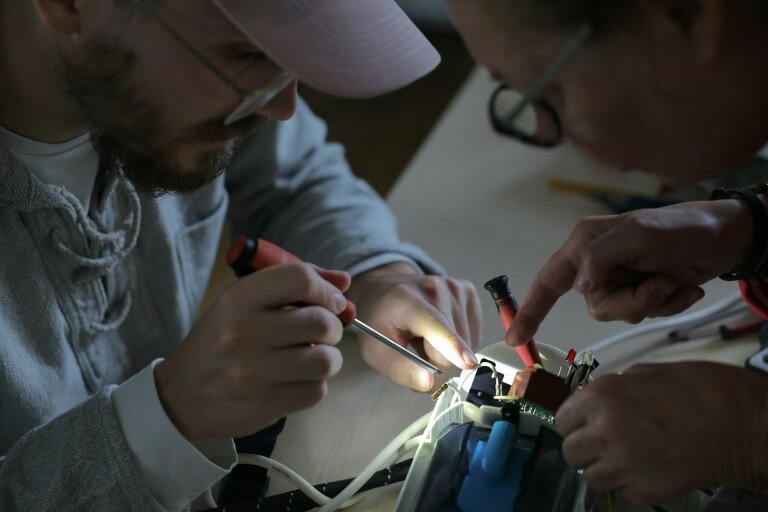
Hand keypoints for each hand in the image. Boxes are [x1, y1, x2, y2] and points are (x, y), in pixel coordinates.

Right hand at [155, 263, 350, 442]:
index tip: (332, 302)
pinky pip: (316, 391)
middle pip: (321, 322)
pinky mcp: (263, 405)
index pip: (299, 279)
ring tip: (313, 358)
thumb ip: (292, 286)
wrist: (181, 394)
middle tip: (323, 333)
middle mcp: (245, 332)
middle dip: (333, 327)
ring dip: (328, 358)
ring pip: (326, 360)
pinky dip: (315, 385)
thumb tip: (343, 281)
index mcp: (238, 299)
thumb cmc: (221, 340)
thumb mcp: (242, 302)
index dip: (327, 290)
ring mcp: (253, 372)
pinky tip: (298, 380)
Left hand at [346, 263, 481, 391]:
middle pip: (451, 346)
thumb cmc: (380, 322)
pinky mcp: (468, 292)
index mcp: (405, 300)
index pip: (434, 324)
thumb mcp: (376, 351)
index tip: (467, 363)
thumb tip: (429, 383)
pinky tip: (438, 332)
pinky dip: (457, 343)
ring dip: (447, 353)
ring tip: (424, 338)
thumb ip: (400, 369)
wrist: (384, 292)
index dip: (451, 345)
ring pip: (465, 344)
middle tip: (415, 355)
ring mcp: (454, 288)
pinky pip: (472, 335)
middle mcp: (434, 289)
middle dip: (437, 364)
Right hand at [506, 199, 751, 345]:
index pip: (548, 281)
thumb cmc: (680, 228)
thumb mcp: (637, 235)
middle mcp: (595, 265)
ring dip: (655, 300)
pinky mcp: (641, 293)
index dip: (528, 310)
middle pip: (596, 307)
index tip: (515, 338)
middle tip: (660, 282)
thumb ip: (600, 259)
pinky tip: (684, 285)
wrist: (726, 237)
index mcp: (584, 245)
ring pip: (622, 314)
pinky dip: (669, 304)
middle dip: (633, 301)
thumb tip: (580, 287)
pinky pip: (645, 314)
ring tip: (675, 278)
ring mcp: (619, 281)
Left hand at [556, 362, 767, 504]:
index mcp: (600, 398)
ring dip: (604, 470)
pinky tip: (649, 469)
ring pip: (590, 478)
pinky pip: (621, 493)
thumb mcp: (647, 372)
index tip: (587, 424)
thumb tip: (598, 400)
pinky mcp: (642, 492)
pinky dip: (630, 484)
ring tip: (628, 459)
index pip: (562, 420)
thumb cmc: (699, 390)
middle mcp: (603, 432)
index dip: (575, 422)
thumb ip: (613, 387)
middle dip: (585, 448)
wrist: (740, 426)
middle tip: (607, 443)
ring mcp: (622, 466)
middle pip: (570, 452)